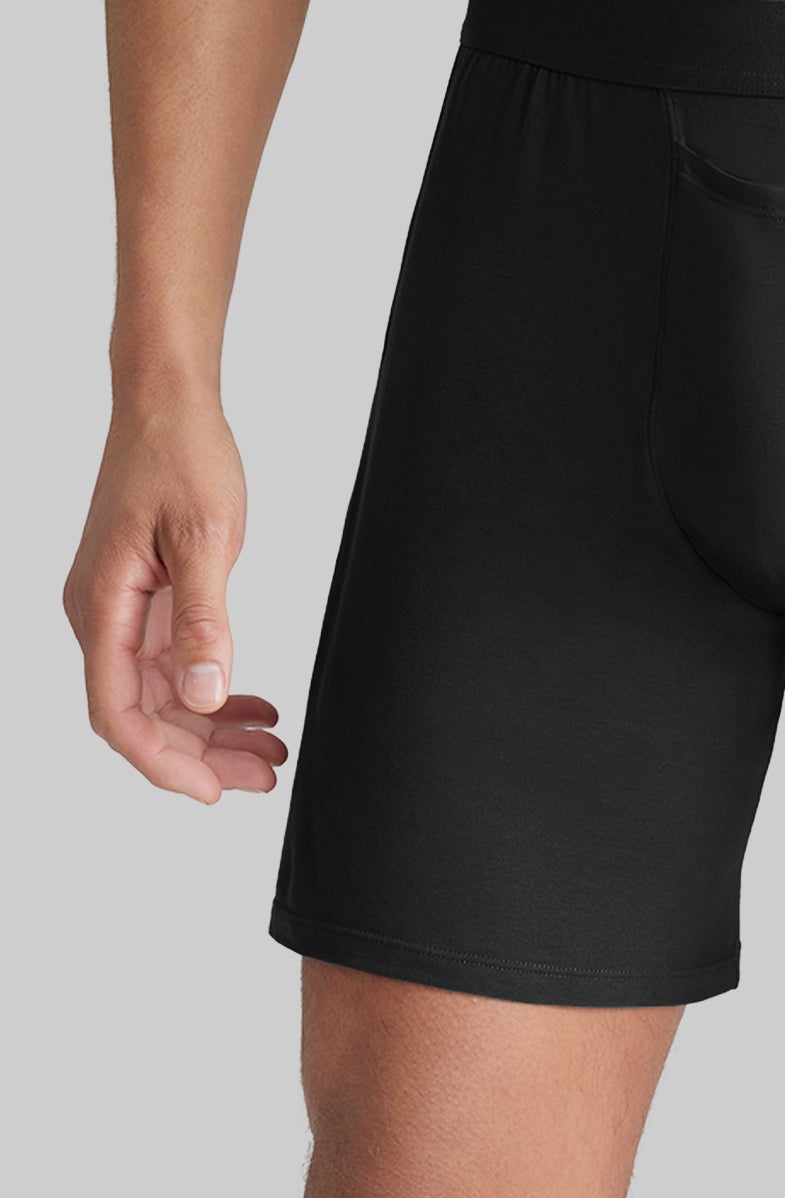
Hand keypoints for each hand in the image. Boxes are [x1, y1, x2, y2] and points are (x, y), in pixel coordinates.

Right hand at [63, 396, 285, 801]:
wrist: (167, 404)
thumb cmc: (180, 457)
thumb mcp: (204, 538)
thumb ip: (204, 619)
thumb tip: (206, 694)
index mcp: (103, 607)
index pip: (119, 713)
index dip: (164, 763)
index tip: (212, 792)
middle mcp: (101, 616)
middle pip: (142, 716)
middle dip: (201, 755)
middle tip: (264, 775)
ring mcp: (121, 611)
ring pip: (162, 697)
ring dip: (212, 729)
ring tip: (269, 750)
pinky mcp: (143, 601)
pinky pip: (172, 666)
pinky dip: (212, 691)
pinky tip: (253, 704)